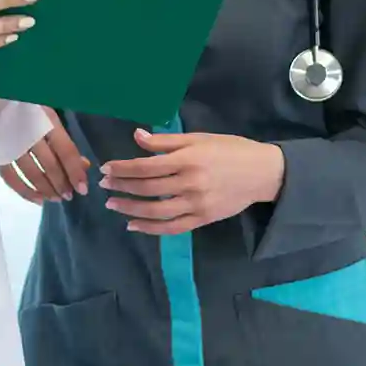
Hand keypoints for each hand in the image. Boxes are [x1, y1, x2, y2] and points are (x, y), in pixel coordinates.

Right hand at [0, 107, 90, 202]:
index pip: (65, 151)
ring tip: (55, 198)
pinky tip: (37, 199)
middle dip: (61, 183)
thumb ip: (65, 141)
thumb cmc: (26, 106)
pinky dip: (25, 191)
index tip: (82, 189)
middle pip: (50, 165)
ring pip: (32, 174)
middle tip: (68, 195)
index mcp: (47, 120)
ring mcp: (11, 143)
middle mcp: (30, 132)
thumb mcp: (49, 117)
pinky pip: (11, 178)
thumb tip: (83, 165)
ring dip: (46, 189)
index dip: (75, 172)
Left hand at [99, 129, 285, 235]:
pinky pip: (172, 228)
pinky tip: (133, 225)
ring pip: (156, 211)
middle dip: (122, 187)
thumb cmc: (229, 149)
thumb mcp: (198, 138)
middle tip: (103, 186)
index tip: (106, 168)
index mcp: (187, 159)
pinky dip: (150, 228)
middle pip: (147, 188)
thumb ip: (166, 141)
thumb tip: (137, 136)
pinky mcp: (203, 219)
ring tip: (112, 204)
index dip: (122, 168)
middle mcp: (189, 183)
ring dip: (130, 208)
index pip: (145, 166)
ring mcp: (196, 204)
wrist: (262, 173)